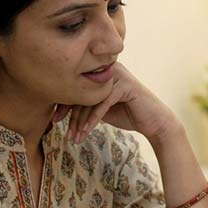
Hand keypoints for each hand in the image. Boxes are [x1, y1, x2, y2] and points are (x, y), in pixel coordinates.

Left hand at [54, 64, 180, 142]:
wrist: (154, 122)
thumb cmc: (127, 114)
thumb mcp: (101, 108)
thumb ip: (85, 103)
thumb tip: (59, 108)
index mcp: (101, 72)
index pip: (76, 85)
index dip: (63, 104)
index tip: (54, 120)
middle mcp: (109, 70)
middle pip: (81, 91)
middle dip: (70, 115)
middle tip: (62, 131)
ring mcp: (118, 76)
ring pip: (91, 99)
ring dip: (81, 121)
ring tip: (74, 137)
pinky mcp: (126, 86)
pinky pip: (103, 104)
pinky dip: (93, 119)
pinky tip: (86, 131)